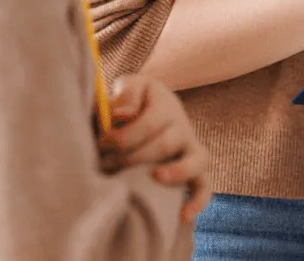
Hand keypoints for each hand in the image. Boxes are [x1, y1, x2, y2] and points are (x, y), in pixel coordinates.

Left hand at [98, 74, 212, 221]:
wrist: (152, 105)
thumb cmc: (133, 101)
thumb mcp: (129, 86)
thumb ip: (126, 94)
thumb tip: (122, 115)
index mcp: (166, 105)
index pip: (147, 124)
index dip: (121, 138)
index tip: (99, 144)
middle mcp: (183, 126)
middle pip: (165, 145)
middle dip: (132, 158)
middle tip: (106, 165)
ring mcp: (191, 148)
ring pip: (196, 161)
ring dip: (176, 172)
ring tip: (155, 177)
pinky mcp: (195, 168)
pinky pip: (204, 185)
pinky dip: (197, 201)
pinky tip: (183, 216)